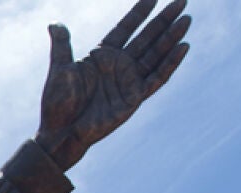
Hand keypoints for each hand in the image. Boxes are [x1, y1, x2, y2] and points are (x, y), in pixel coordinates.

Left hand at [37, 0, 189, 169]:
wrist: (61, 132)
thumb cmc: (57, 102)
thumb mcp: (59, 69)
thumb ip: (61, 45)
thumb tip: (54, 23)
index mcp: (102, 55)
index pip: (125, 28)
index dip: (139, 12)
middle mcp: (119, 65)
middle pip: (146, 37)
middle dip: (163, 19)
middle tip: (181, 1)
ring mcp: (128, 80)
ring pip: (156, 53)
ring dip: (171, 37)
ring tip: (186, 19)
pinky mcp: (135, 97)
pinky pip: (157, 77)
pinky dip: (170, 63)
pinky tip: (183, 47)